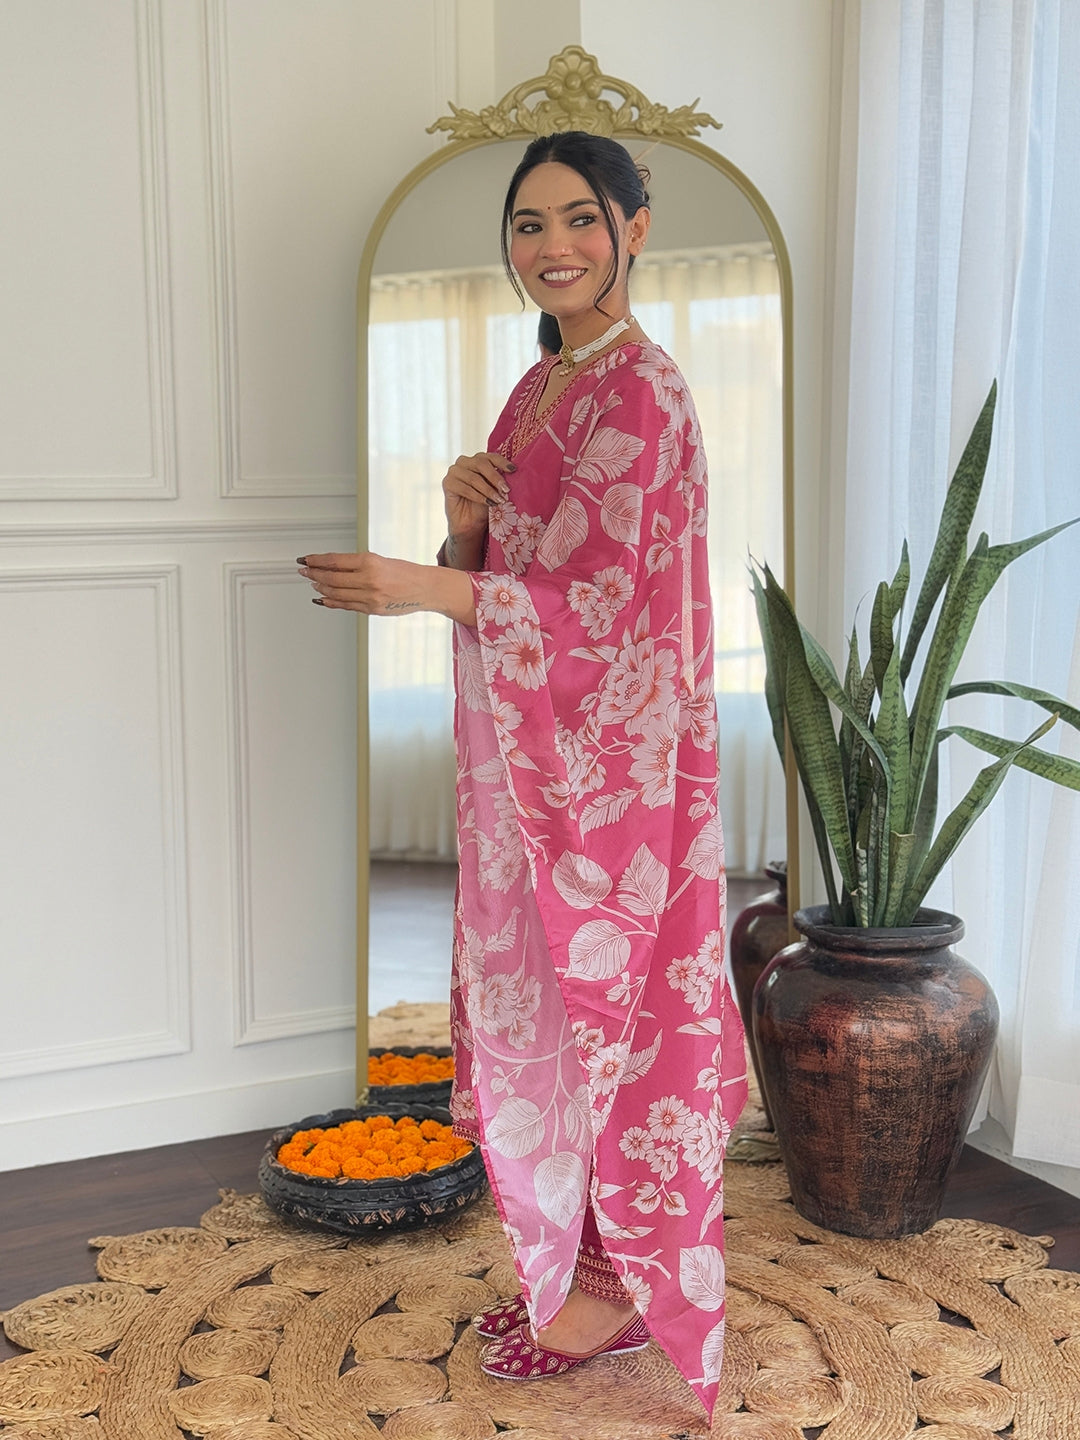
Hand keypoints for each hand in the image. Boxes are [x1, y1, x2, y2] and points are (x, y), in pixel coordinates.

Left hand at [298, 552, 475, 625]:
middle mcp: (368, 579)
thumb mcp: (380, 561)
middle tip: (303, 571)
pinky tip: (322, 599)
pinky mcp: (372, 609)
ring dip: (321, 588)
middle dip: (314, 574)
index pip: (335, 560)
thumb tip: (330, 567)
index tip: (305, 559)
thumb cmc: (405, 572)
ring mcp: (370, 596)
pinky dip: (331, 602)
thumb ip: (357, 565)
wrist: (425, 588)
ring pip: (336, 593)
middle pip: (331, 578)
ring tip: (313, 583)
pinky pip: (346, 606)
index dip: (316, 560)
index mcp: (370, 561)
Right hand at [442, 452, 513, 540]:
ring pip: (473, 477)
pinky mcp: (447, 483)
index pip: (490, 456)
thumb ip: (500, 480)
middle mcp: (465, 462)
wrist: (471, 523)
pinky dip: (478, 496)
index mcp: (478, 460)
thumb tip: (513, 473)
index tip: (513, 470)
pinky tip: (487, 503)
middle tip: (506, 490)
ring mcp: (454, 471)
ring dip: (488, 490)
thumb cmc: (485, 505)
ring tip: (499, 500)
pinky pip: (464, 488)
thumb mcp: (495, 490)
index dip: (502, 462)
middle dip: (495, 477)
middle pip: (481, 464)